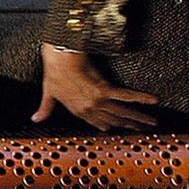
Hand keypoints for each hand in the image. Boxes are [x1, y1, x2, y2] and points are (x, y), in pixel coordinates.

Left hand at [32, 41, 159, 130]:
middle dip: (131, 126)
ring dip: (139, 118)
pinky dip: (140, 98)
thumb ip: (44, 109)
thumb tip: (34, 120)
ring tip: (153, 122)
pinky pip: (126, 96)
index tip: (121, 129)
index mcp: (78, 111)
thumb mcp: (48, 93)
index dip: (111, 127)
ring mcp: (98, 101)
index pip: (99, 123)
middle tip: (145, 130)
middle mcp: (90, 109)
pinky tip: (154, 100)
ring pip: (123, 113)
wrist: (60, 58)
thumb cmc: (54, 72)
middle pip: (115, 121)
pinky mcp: (104, 90)